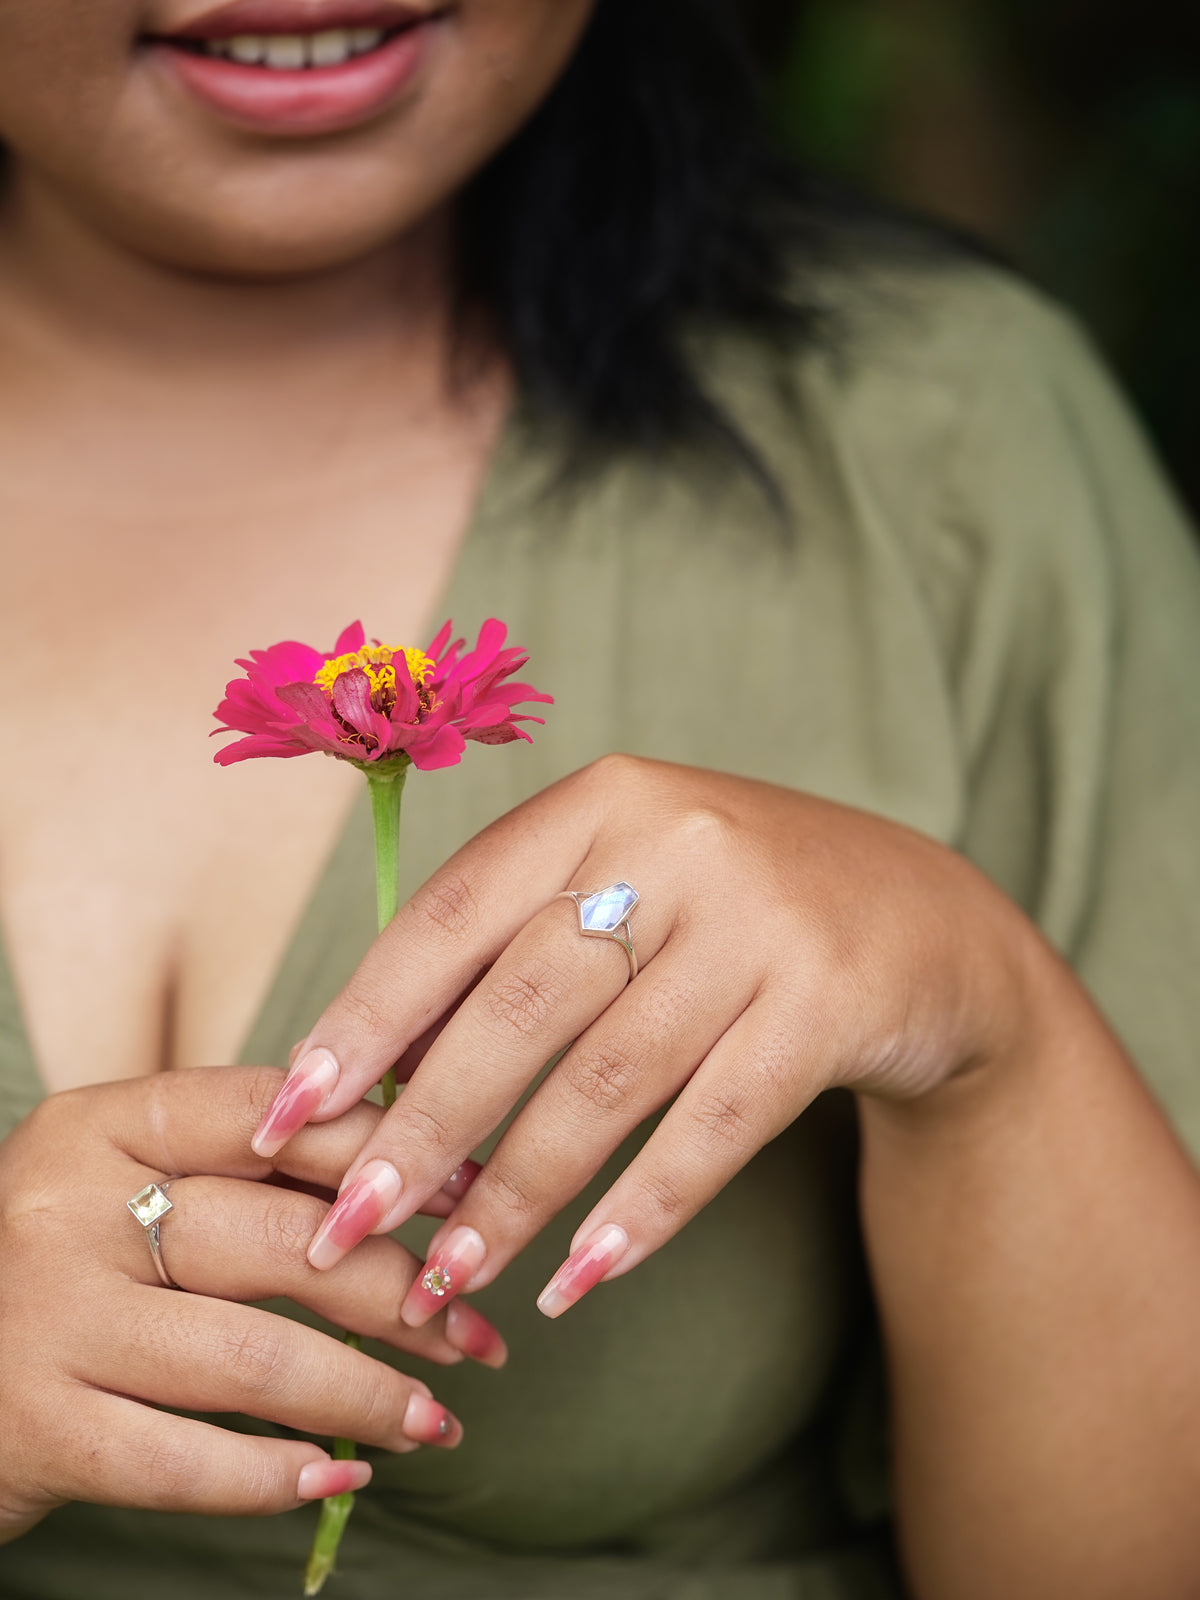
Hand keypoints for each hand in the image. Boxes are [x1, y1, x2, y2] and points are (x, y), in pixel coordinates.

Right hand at [0, 1066, 506, 1543]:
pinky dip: (277, 1477)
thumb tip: (412, 1160)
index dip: (382, 1151)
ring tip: (436, 1418)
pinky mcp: (38, 1428)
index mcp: (102, 1126)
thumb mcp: (122, 1182)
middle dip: (403, 1292)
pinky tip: (338, 1476)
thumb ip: (237, 1162)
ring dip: (368, 1395)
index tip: (468, 1192)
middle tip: (473, 1331)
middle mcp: (69, 1210)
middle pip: (283, 1242)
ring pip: (253, 1360)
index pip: (267, 1113)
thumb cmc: (57, 1265)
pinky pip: (186, 1462)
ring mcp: (50, 1321)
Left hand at [257, 756, 1029, 1322]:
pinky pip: (714, 1129)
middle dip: (422, 1128)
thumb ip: (516, 949)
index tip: (288, 1113)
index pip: (448, 916)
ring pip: (608, 1079)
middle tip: (351, 1226)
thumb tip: (378, 1077)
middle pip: (519, 1005)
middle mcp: (676, 843)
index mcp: (599, 803)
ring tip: (453, 1277)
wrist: (926, 921)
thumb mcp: (628, 885)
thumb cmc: (735, 911)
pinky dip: (640, 1212)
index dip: (360, 1020)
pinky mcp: (830, 1000)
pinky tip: (581, 1278)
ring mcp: (760, 920)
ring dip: (519, 1193)